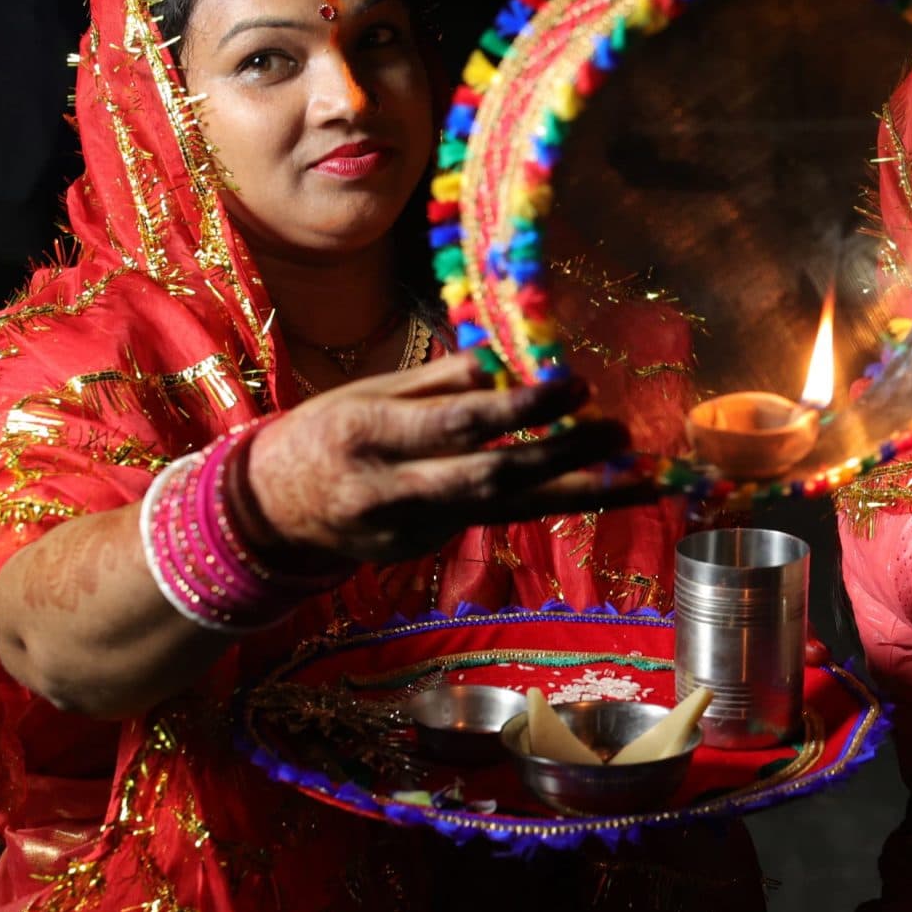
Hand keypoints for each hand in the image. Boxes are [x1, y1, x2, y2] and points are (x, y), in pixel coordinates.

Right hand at [240, 356, 649, 562]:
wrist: (270, 512)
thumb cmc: (325, 434)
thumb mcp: (369, 392)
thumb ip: (439, 381)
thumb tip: (507, 361)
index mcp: (368, 433)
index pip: (459, 422)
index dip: (522, 407)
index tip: (575, 385)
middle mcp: (392, 489)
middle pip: (493, 476)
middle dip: (564, 456)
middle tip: (620, 432)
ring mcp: (411, 529)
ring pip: (508, 510)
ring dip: (579, 492)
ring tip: (641, 474)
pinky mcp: (426, 550)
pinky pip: (492, 520)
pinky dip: (545, 501)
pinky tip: (594, 487)